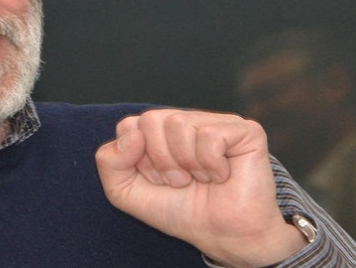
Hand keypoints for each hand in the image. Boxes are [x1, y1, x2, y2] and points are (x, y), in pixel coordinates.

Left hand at [95, 109, 305, 266]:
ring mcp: (217, 122)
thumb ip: (110, 162)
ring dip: (186, 164)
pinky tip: (221, 176)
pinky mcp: (245, 130)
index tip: (157, 180)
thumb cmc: (179, 211)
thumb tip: (132, 134)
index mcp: (161, 131)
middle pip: (151, 119)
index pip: (130, 125)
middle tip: (180, 181)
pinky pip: (210, 136)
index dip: (138, 160)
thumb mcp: (126, 192)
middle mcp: (188, 121)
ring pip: (179, 124)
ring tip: (200, 179)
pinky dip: (211, 165)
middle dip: (160, 161)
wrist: (222, 235)